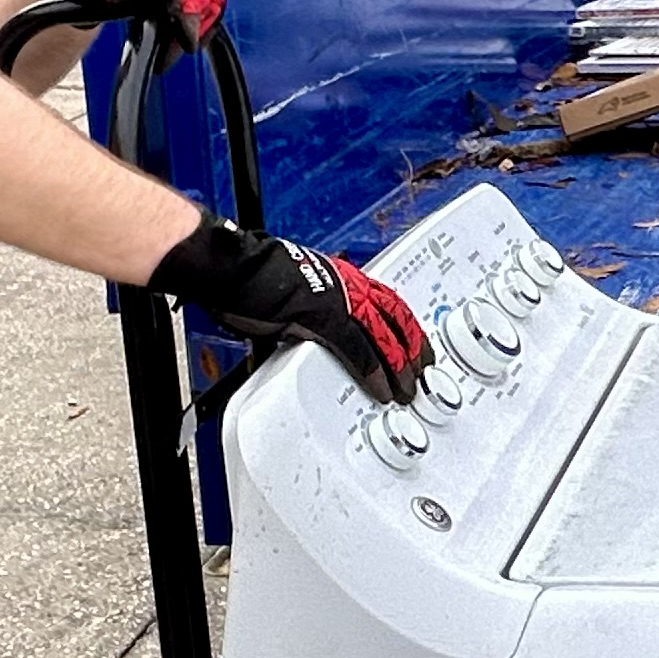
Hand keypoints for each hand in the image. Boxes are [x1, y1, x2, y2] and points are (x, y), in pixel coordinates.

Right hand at [148, 217, 428, 404]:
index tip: (416, 341)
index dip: (405, 323)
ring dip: (401, 366)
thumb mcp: (292, 291)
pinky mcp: (325, 319)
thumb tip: (310, 328)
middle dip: (414, 347)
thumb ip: (310, 309)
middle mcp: (348, 285)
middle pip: (396, 318)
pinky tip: (383, 388)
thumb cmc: (249, 276)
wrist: (233, 268)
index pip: (386, 300)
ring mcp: (339, 301)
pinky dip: (374, 372)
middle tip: (425, 370)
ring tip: (409, 389)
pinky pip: (359, 351)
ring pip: (385, 337)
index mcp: (341, 276)